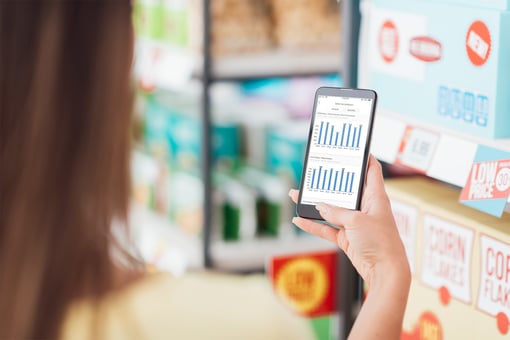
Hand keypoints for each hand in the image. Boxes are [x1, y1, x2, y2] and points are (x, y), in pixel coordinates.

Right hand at [289, 155, 409, 288]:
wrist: (385, 272)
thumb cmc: (380, 242)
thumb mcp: (356, 221)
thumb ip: (336, 211)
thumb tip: (319, 206)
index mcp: (375, 197)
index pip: (371, 170)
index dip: (364, 157)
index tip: (353, 147)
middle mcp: (365, 208)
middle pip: (344, 190)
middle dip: (328, 182)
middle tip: (315, 172)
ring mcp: (355, 223)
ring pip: (331, 209)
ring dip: (315, 204)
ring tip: (297, 195)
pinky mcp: (347, 238)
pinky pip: (327, 228)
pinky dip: (313, 225)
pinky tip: (299, 220)